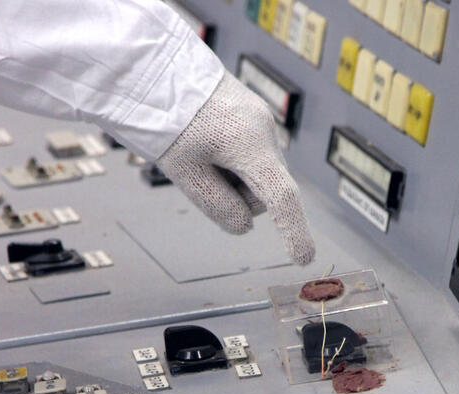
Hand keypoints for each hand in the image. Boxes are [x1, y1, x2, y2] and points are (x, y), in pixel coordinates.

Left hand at [157, 72, 314, 264]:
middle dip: (239, 196)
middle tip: (199, 176)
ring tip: (198, 155)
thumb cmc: (166, 120)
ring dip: (232, 178)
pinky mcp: (251, 115)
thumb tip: (243, 224)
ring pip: (257, 172)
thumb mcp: (184, 173)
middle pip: (265, 189)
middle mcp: (263, 130)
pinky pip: (249, 153)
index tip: (304, 258)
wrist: (154, 70)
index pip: (281, 197)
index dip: (294, 231)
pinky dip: (230, 161)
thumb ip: (218, 206)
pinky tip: (204, 144)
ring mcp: (260, 120)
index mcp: (249, 145)